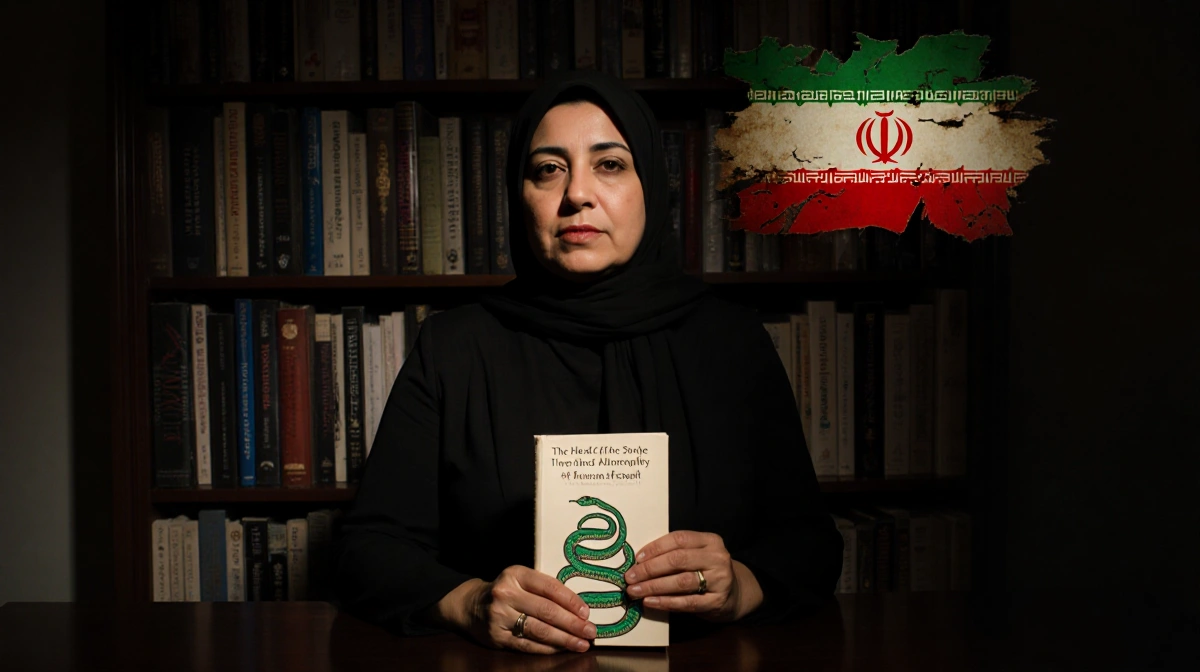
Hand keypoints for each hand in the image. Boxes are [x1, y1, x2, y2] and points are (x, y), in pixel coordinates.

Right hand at [444, 567, 597, 654]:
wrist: (470, 605)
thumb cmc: (505, 591)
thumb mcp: (520, 579)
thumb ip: (544, 588)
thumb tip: (578, 607)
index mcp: (516, 574)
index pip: (550, 587)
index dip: (571, 601)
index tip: (587, 612)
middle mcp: (506, 594)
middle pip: (547, 611)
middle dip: (573, 623)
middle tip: (590, 631)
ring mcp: (500, 617)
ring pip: (539, 630)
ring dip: (564, 639)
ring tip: (581, 643)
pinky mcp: (497, 637)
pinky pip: (528, 645)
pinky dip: (547, 648)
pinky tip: (561, 648)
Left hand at [622, 531, 762, 621]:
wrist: (736, 594)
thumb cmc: (707, 571)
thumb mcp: (698, 555)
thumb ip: (676, 553)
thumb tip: (639, 561)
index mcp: (710, 540)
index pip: (678, 539)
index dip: (655, 548)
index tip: (636, 558)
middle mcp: (717, 557)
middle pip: (678, 560)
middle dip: (650, 569)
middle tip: (629, 577)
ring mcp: (720, 580)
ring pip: (681, 581)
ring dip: (654, 586)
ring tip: (635, 590)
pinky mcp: (717, 601)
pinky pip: (687, 602)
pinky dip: (666, 602)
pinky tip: (650, 602)